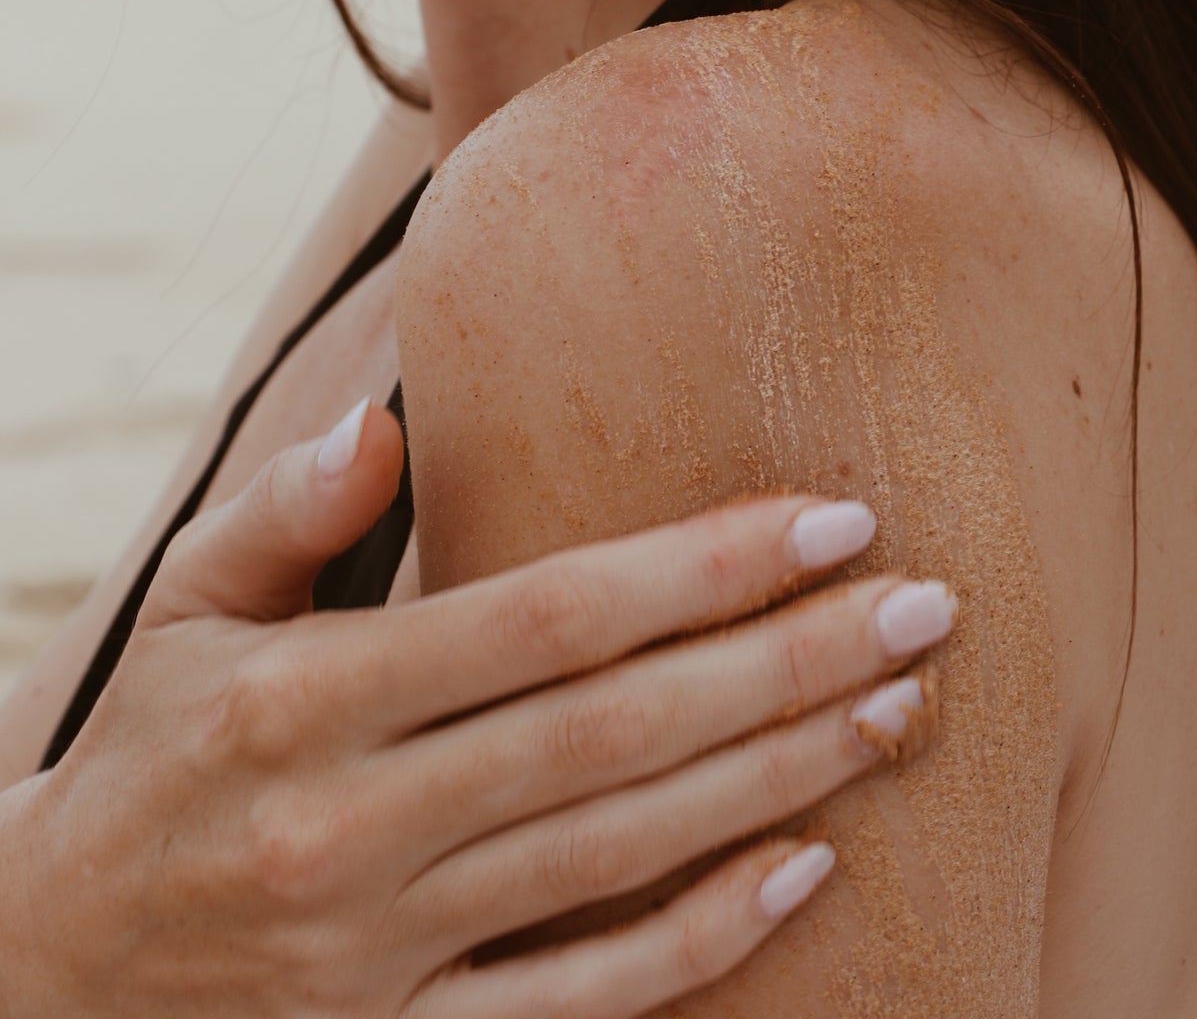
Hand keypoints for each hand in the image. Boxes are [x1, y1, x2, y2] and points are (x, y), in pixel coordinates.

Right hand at [3, 401, 953, 1017]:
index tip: (829, 515)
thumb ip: (284, 515)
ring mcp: (382, 955)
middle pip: (617, 734)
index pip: (545, 618)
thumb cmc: (144, 763)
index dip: (699, 565)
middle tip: (926, 604)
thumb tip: (386, 419)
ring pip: (622, 858)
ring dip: (778, 779)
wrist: (43, 983)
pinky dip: (699, 941)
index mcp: (306, 700)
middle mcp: (353, 827)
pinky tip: (806, 869)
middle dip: (787, 661)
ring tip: (898, 708)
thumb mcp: (179, 618)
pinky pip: (578, 1005)